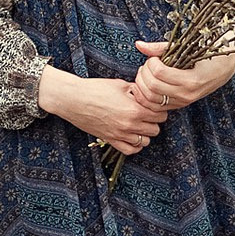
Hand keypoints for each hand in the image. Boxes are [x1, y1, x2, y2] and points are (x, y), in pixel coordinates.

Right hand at [38, 65, 165, 155]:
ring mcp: (120, 134)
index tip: (154, 106)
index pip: (161, 115)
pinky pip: (130, 150)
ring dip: (145, 134)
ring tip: (139, 125)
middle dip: (153, 122)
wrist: (74, 99)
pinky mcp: (110, 140)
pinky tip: (132, 137)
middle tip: (147, 114)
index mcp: (135, 109)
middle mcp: (130, 125)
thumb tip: (147, 93)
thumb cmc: (95, 89)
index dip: (159, 109)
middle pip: (155, 130)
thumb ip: (137, 91)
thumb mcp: (120, 84)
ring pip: (145, 142)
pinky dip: (135, 145)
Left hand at [131, 40, 234, 111]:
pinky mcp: (179, 105)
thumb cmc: (207, 55)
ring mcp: (182, 102)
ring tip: (146, 73)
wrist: (223, 69)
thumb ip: (160, 48)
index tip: (155, 57)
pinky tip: (146, 84)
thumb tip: (139, 45)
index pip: (159, 73)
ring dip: (142, 84)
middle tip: (148, 64)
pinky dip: (145, 96)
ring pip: (150, 99)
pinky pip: (155, 106)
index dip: (151, 62)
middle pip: (152, 87)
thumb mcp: (187, 48)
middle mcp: (186, 94)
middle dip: (144, 73)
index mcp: (191, 79)